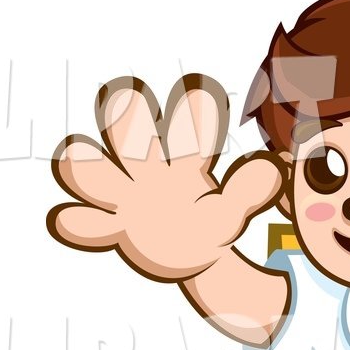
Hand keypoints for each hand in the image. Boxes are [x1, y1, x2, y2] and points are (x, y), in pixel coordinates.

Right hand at [48, 75, 284, 279]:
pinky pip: (84, 221)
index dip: (193, 110)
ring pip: (92, 168)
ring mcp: (124, 195)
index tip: (202, 95)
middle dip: (126, 118)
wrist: (186, 253)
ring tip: (83, 161)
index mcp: (183, 158)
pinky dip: (76, 221)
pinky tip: (73, 219)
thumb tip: (276, 168)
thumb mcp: (228, 212)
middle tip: (128, 107)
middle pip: (127, 129)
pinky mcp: (110, 226)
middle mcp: (147, 168)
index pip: (187, 124)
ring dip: (87, 164)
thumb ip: (249, 191)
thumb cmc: (208, 222)